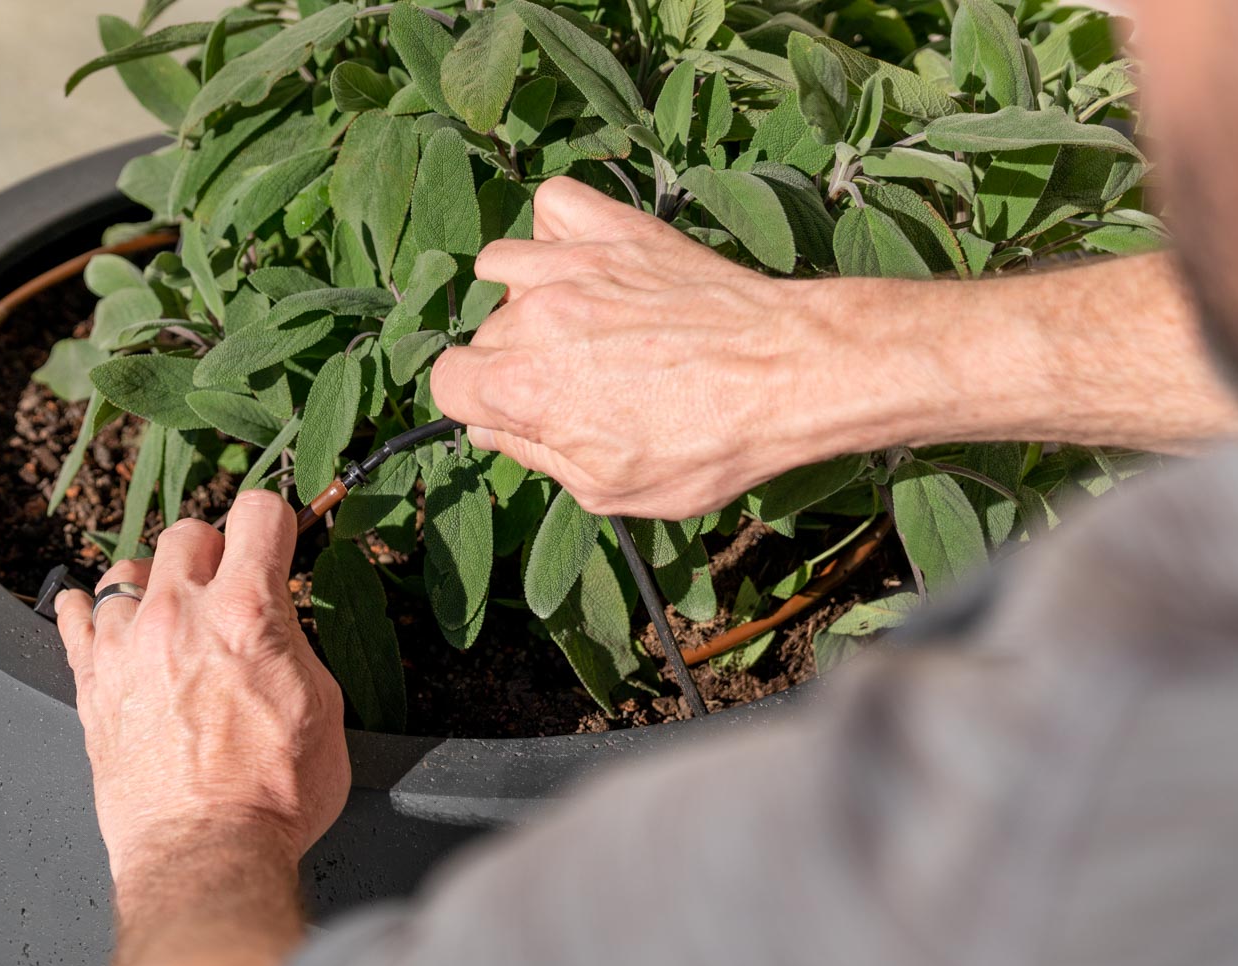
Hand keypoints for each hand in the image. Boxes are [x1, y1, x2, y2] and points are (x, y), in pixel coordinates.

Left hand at [56, 491, 350, 886]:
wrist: (207, 853)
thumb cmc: (272, 796)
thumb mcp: (323, 708)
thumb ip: (293, 646)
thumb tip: (278, 623)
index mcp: (248, 612)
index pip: (258, 512)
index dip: (274, 523)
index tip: (275, 541)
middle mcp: (180, 615)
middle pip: (188, 533)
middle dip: (215, 554)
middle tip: (228, 592)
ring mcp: (126, 645)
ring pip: (128, 570)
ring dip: (155, 585)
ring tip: (171, 618)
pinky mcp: (91, 682)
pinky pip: (72, 614)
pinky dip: (89, 611)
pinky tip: (105, 622)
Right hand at [431, 176, 890, 519]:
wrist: (790, 373)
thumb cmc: (709, 444)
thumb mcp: (610, 489)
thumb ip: (538, 456)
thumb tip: (494, 428)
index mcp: (524, 388)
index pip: (447, 384)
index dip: (478, 405)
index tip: (518, 412)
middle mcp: (536, 316)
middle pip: (484, 333)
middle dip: (515, 360)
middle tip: (576, 382)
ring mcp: (575, 264)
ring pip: (502, 265)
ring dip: (524, 293)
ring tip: (572, 318)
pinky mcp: (619, 230)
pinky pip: (555, 204)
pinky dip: (558, 227)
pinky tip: (585, 260)